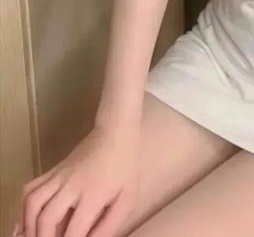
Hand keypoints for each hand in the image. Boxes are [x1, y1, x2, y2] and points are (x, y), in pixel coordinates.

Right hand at [13, 124, 139, 236]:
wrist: (115, 132)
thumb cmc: (124, 167)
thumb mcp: (126, 198)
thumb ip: (109, 226)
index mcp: (93, 194)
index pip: (74, 230)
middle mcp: (71, 185)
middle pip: (47, 217)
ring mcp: (59, 176)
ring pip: (32, 201)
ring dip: (27, 224)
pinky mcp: (52, 170)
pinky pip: (30, 189)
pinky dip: (22, 208)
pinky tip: (24, 222)